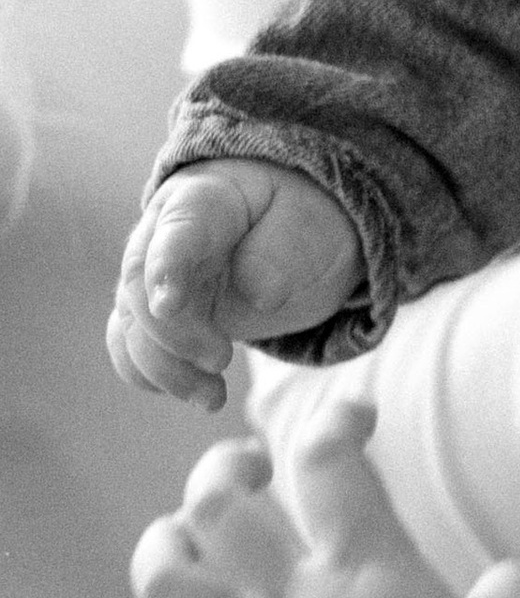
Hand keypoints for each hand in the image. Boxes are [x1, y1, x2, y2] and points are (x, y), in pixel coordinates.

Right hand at [108, 160, 359, 408]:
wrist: (292, 229)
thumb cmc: (301, 221)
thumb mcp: (312, 226)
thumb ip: (284, 252)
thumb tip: (257, 295)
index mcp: (204, 199)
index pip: (176, 230)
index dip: (166, 267)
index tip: (167, 306)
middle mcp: (163, 235)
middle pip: (138, 284)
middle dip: (172, 334)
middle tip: (220, 360)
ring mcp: (154, 277)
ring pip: (130, 324)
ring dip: (165, 368)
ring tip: (214, 397)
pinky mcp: (158, 315)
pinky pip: (133, 348)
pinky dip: (157, 378)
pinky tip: (197, 395)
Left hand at [128, 402, 519, 597]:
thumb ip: (516, 592)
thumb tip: (511, 579)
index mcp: (361, 566)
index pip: (330, 460)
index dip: (336, 420)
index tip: (355, 419)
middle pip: (216, 505)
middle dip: (221, 471)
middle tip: (244, 471)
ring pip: (166, 586)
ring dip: (161, 553)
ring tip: (176, 543)